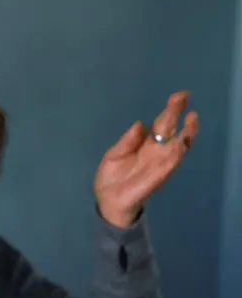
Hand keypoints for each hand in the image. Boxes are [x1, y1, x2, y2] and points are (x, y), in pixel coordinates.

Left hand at [94, 91, 198, 228]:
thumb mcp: (113, 155)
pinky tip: (179, 144)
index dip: (171, 109)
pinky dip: (175, 154)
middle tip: (183, 97)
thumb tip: (139, 123)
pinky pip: (169, 165)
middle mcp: (156, 152)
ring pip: (179, 146)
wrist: (107, 202)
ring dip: (186, 133)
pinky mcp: (157, 177)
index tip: (180, 95)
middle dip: (177, 114)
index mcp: (145, 144)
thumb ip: (126, 141)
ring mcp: (159, 164)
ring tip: (190, 119)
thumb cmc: (111, 178)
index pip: (161, 124)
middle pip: (171, 130)